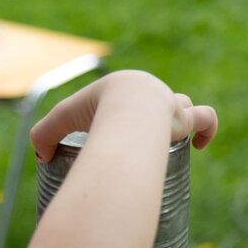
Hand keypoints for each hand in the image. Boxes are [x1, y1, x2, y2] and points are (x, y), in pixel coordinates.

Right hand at [31, 71, 218, 162]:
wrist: (124, 111)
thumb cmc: (92, 115)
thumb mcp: (60, 122)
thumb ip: (44, 138)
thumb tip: (41, 158)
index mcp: (125, 88)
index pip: (126, 101)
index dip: (120, 118)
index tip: (113, 139)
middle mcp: (153, 92)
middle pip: (158, 103)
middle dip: (153, 121)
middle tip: (143, 145)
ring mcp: (171, 105)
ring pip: (186, 108)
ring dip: (181, 122)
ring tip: (173, 143)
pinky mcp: (186, 118)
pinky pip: (205, 118)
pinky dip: (206, 130)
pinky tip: (200, 145)